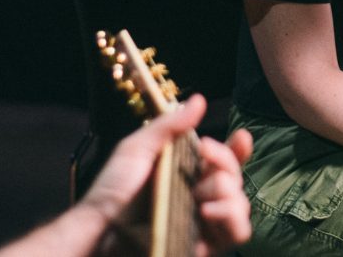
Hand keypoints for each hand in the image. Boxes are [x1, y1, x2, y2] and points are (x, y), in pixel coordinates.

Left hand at [79, 93, 252, 256]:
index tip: (240, 137)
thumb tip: (199, 100)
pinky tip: (207, 211)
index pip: (224, 161)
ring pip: (241, 204)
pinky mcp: (205, 246)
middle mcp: (200, 197)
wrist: (101, 227)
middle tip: (202, 159)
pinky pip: (238, 232)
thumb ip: (169, 125)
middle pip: (234, 178)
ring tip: (199, 195)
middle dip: (224, 163)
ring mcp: (204, 223)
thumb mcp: (137, 148)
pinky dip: (230, 217)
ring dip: (227, 191)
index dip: (236, 150)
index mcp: (187, 174)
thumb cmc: (112, 189)